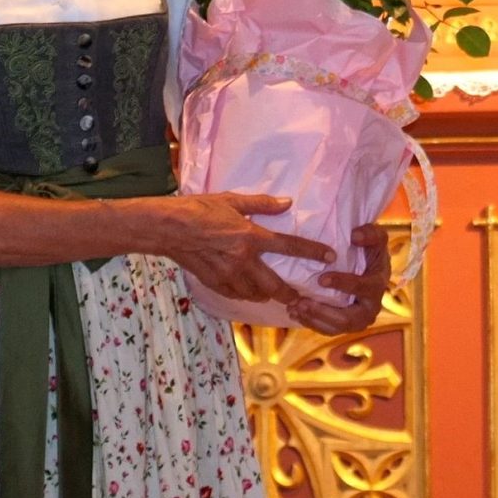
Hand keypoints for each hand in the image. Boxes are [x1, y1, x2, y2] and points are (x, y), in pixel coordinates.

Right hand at [155, 193, 328, 306]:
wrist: (167, 228)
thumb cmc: (198, 209)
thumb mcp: (231, 200)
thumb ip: (261, 204)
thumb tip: (287, 203)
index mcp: (250, 236)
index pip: (289, 246)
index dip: (313, 251)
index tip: (330, 256)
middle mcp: (243, 260)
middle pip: (275, 285)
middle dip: (290, 294)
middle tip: (300, 297)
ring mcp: (228, 275)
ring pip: (255, 294)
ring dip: (266, 295)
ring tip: (273, 294)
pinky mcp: (214, 282)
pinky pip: (236, 295)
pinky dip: (245, 294)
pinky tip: (247, 291)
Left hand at [286, 221, 389, 333]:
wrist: (367, 264)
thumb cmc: (370, 249)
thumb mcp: (376, 236)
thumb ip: (370, 233)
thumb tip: (354, 236)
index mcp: (378, 284)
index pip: (363, 288)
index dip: (343, 284)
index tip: (321, 279)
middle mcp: (371, 307)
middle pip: (349, 319)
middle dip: (324, 313)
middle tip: (302, 303)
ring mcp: (357, 319)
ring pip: (336, 328)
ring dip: (313, 320)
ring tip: (293, 308)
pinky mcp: (344, 323)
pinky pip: (327, 329)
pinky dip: (310, 322)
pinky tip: (293, 312)